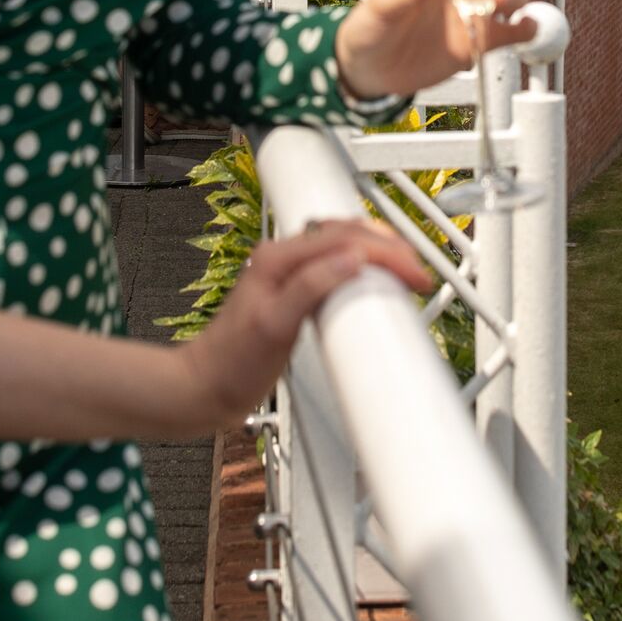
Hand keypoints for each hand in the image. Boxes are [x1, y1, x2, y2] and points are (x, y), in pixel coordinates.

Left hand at [183, 220, 431, 420]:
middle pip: (345, 232)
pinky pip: (334, 267)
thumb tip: (351, 261)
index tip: (412, 273)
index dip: (384, 251)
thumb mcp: (274, 326)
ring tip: (403, 268)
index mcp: (278, 259)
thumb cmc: (231, 363)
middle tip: (416, 270)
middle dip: (386, 244)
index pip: (342, 239)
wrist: (205, 388)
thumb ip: (310, 289)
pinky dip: (360, 268)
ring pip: (341, 245)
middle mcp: (283, 260)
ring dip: (375, 251)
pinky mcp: (294, 295)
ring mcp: (288, 276)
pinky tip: (372, 282)